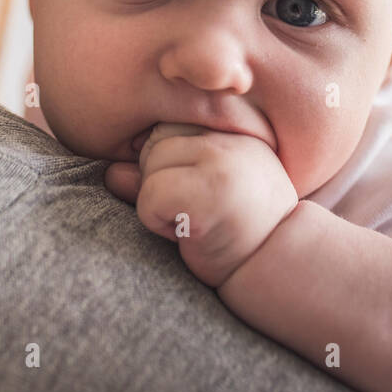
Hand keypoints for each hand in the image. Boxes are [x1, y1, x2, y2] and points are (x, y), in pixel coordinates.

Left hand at [105, 123, 297, 287]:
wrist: (279, 267)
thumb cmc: (238, 230)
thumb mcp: (201, 191)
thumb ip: (159, 173)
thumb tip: (112, 172)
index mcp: (232, 124)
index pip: (167, 127)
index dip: (170, 166)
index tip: (198, 193)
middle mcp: (229, 133)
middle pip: (154, 143)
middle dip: (161, 181)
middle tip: (197, 211)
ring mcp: (220, 158)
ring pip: (148, 168)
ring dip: (157, 203)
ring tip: (194, 220)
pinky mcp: (209, 189)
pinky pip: (149, 196)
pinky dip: (156, 221)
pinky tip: (189, 233)